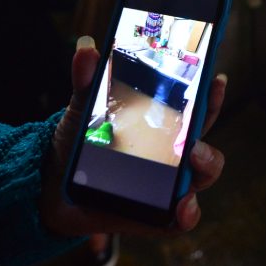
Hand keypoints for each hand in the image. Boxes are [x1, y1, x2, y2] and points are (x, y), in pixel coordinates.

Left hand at [40, 36, 226, 236]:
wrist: (49, 186)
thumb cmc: (76, 142)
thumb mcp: (82, 107)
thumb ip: (87, 79)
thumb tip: (87, 47)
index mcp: (162, 126)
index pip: (196, 110)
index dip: (211, 95)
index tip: (216, 78)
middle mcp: (170, 155)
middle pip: (206, 146)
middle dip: (211, 137)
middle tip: (196, 139)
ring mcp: (165, 185)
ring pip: (202, 178)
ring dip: (206, 169)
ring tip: (193, 162)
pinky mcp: (155, 215)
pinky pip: (180, 219)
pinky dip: (186, 213)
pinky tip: (181, 206)